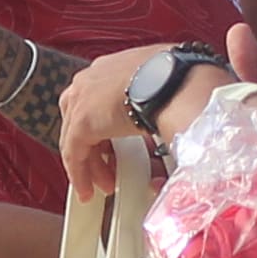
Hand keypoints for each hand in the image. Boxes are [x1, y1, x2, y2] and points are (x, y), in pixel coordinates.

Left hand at [58, 46, 165, 198]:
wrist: (178, 81)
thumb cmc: (182, 82)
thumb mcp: (165, 94)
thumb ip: (156, 112)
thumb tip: (166, 134)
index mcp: (114, 68)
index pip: (98, 101)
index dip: (104, 129)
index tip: (113, 149)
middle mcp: (93, 78)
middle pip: (83, 119)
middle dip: (96, 149)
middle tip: (110, 169)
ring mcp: (83, 97)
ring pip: (76, 137)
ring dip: (90, 164)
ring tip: (105, 184)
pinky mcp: (81, 119)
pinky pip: (73, 153)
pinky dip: (80, 173)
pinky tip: (87, 189)